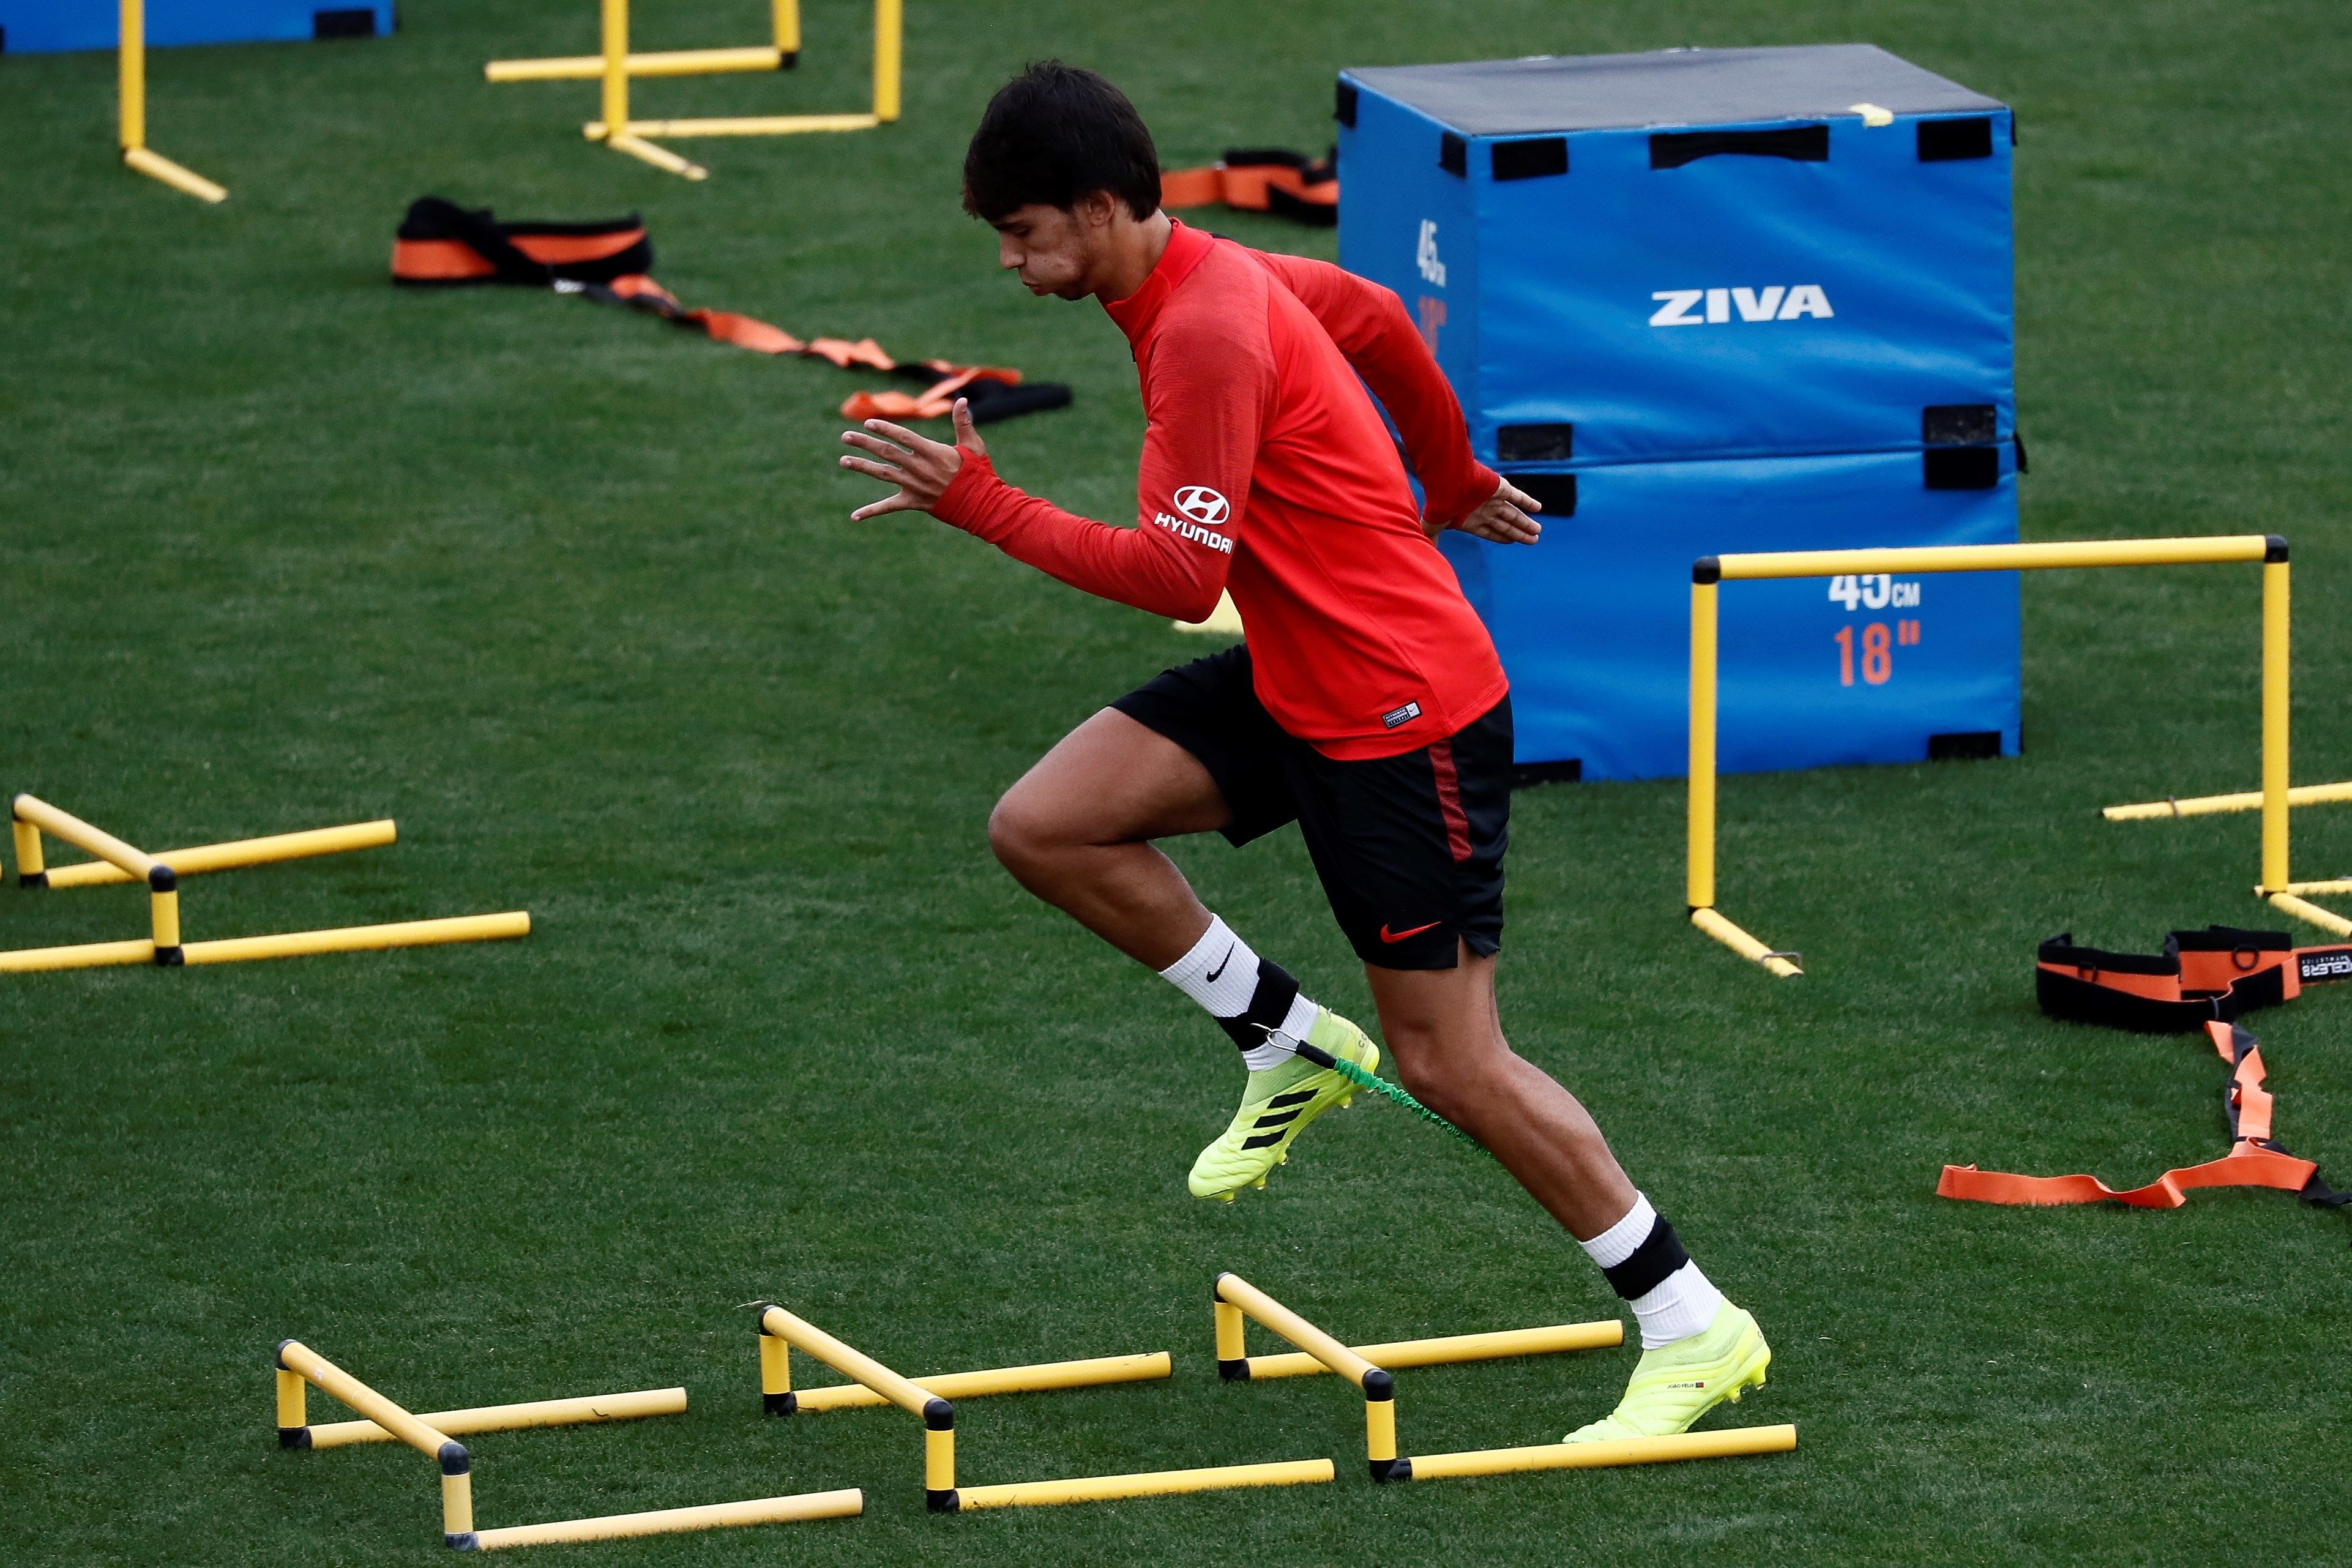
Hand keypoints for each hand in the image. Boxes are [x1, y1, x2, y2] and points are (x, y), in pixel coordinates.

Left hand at [838, 398, 986, 519]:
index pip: (903, 437)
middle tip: (846, 437)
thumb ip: (963, 422)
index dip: (886, 429)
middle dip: (865, 443)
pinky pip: (888, 507)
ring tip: (843, 460)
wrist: (981, 505)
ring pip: (882, 474)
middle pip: (887, 453)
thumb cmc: (977, 473)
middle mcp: (919, 468)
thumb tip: (962, 400)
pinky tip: (854, 516)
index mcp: (932, 452)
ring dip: (862, 467)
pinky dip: (871, 511)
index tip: (869, 423)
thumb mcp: (973, 446)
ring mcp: (914, 486)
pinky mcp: (913, 502)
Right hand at [1440, 476, 1543, 544]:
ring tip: (1538, 531)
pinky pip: (1518, 496)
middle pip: (1507, 525)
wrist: (1447, 480)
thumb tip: (1427, 552)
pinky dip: (1528, 502)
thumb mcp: (1434, 524)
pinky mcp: (1501, 488)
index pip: (1491, 532)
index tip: (1513, 541)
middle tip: (1534, 540)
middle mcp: (1484, 510)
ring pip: (1514, 514)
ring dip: (1526, 522)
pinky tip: (1538, 508)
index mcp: (1471, 520)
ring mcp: (1493, 499)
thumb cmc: (1440, 502)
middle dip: (1520, 533)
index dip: (1503, 537)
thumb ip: (1434, 538)